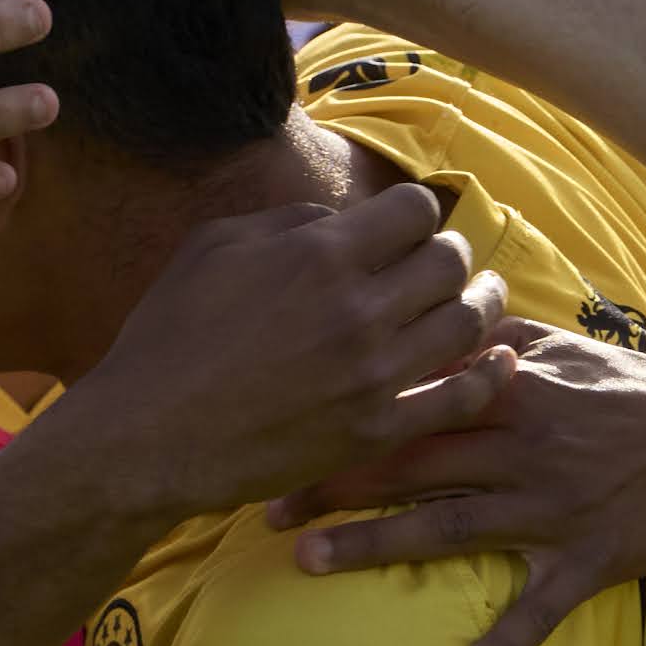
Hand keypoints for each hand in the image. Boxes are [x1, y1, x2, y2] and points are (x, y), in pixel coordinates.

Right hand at [41, 177, 509, 526]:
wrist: (147, 435)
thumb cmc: (168, 335)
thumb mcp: (213, 246)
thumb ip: (288, 220)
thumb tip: (341, 220)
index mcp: (319, 253)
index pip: (416, 210)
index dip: (415, 214)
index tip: (406, 228)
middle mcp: (358, 309)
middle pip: (450, 262)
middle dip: (449, 254)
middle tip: (440, 264)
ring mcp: (373, 374)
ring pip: (468, 323)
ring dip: (481, 304)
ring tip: (480, 299)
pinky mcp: (376, 430)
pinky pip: (460, 397)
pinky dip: (489, 375)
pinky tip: (498, 361)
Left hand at [271, 319, 645, 645]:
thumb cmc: (630, 389)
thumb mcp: (562, 346)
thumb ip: (490, 335)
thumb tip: (426, 317)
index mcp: (509, 390)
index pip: (410, 399)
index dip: (342, 415)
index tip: (281, 430)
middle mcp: (524, 445)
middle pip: (411, 462)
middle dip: (334, 484)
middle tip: (264, 508)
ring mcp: (556, 505)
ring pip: (453, 527)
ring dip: (379, 547)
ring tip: (311, 564)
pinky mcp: (592, 557)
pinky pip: (539, 607)